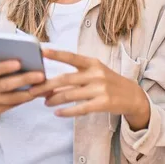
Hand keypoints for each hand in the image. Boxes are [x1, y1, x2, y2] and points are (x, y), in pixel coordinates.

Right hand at [0, 60, 45, 120]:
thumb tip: (25, 59)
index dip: (4, 67)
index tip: (19, 62)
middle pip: (4, 85)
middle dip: (24, 80)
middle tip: (41, 75)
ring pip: (10, 98)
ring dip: (29, 93)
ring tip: (44, 86)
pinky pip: (11, 106)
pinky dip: (25, 100)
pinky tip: (36, 94)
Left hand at [28, 48, 150, 129]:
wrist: (132, 95)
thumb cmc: (109, 82)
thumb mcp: (96, 73)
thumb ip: (76, 77)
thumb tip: (50, 85)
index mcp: (94, 63)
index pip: (72, 57)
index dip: (57, 54)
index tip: (42, 51)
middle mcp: (96, 74)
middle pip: (66, 79)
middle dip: (47, 85)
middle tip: (32, 90)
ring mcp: (100, 89)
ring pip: (70, 94)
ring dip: (54, 99)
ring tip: (44, 102)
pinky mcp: (102, 103)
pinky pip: (79, 108)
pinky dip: (66, 111)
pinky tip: (57, 113)